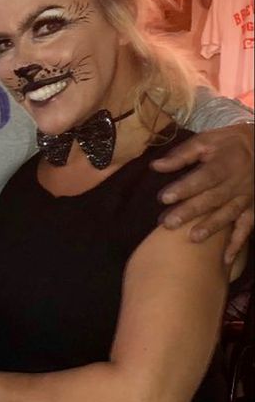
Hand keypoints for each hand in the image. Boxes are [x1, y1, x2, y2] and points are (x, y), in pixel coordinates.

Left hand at [151, 123, 253, 261]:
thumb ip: (181, 155)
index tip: (164, 198)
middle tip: (168, 224)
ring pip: (228, 214)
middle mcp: (236, 183)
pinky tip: (225, 260)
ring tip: (192, 239)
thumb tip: (155, 166)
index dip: (184, 188)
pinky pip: (246, 228)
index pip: (203, 178)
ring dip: (211, 227)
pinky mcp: (252, 210)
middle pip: (212, 199)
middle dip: (190, 212)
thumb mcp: (205, 142)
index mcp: (224, 165)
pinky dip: (237, 245)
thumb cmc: (227, 144)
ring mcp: (246, 198)